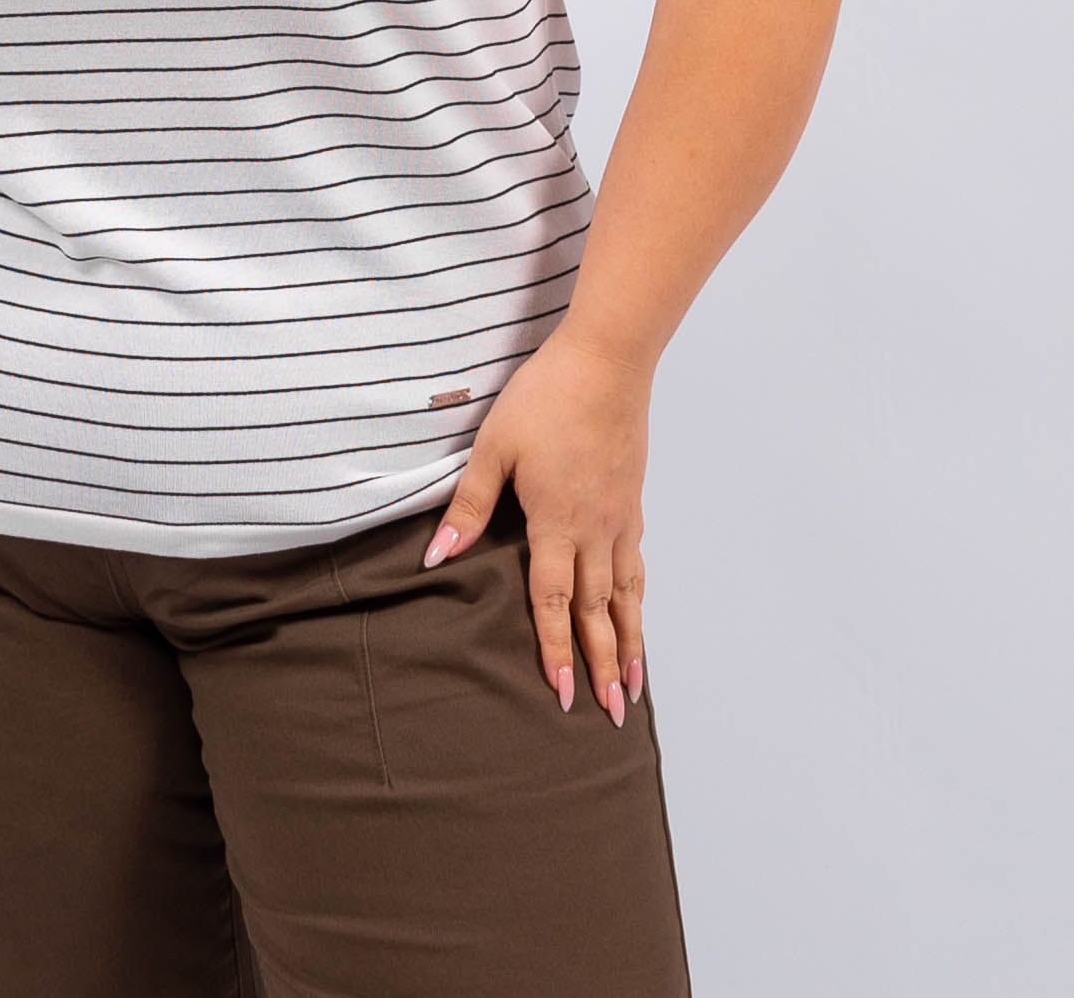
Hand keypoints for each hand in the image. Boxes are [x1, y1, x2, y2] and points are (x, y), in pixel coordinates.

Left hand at [421, 321, 654, 724]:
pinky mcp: (633, 498)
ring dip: (630, 641)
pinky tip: (636, 608)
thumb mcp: (494, 447)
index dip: (556, 651)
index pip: (555, 601)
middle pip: (598, 611)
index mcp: (556, 522)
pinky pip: (637, 563)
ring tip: (633, 684)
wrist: (606, 361)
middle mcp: (595, 530)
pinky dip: (638, 597)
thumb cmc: (544, 398)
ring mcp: (621, 516)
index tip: (562, 696)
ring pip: (626, 593)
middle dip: (602, 665)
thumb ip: (469, 506)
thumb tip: (437, 556)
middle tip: (611, 714)